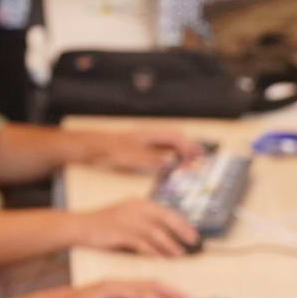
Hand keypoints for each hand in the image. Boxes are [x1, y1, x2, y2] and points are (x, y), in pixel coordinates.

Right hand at [71, 198, 198, 258]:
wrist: (80, 226)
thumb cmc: (105, 225)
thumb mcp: (127, 216)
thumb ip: (145, 221)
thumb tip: (166, 232)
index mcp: (139, 203)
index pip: (167, 211)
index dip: (183, 223)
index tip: (193, 234)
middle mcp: (136, 209)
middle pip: (165, 218)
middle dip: (182, 231)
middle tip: (193, 242)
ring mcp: (127, 220)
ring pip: (155, 232)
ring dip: (170, 244)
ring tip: (179, 254)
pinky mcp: (120, 233)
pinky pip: (141, 243)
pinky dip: (153, 251)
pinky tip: (160, 258)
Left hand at [82, 129, 203, 174]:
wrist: (94, 147)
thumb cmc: (110, 149)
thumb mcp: (131, 156)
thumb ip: (151, 158)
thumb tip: (170, 160)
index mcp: (150, 134)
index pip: (175, 137)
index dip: (189, 146)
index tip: (198, 154)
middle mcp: (150, 135)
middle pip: (175, 138)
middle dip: (189, 146)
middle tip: (202, 156)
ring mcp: (146, 141)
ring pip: (169, 144)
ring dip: (181, 151)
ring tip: (192, 160)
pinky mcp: (141, 148)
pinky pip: (161, 149)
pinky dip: (171, 155)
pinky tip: (172, 163)